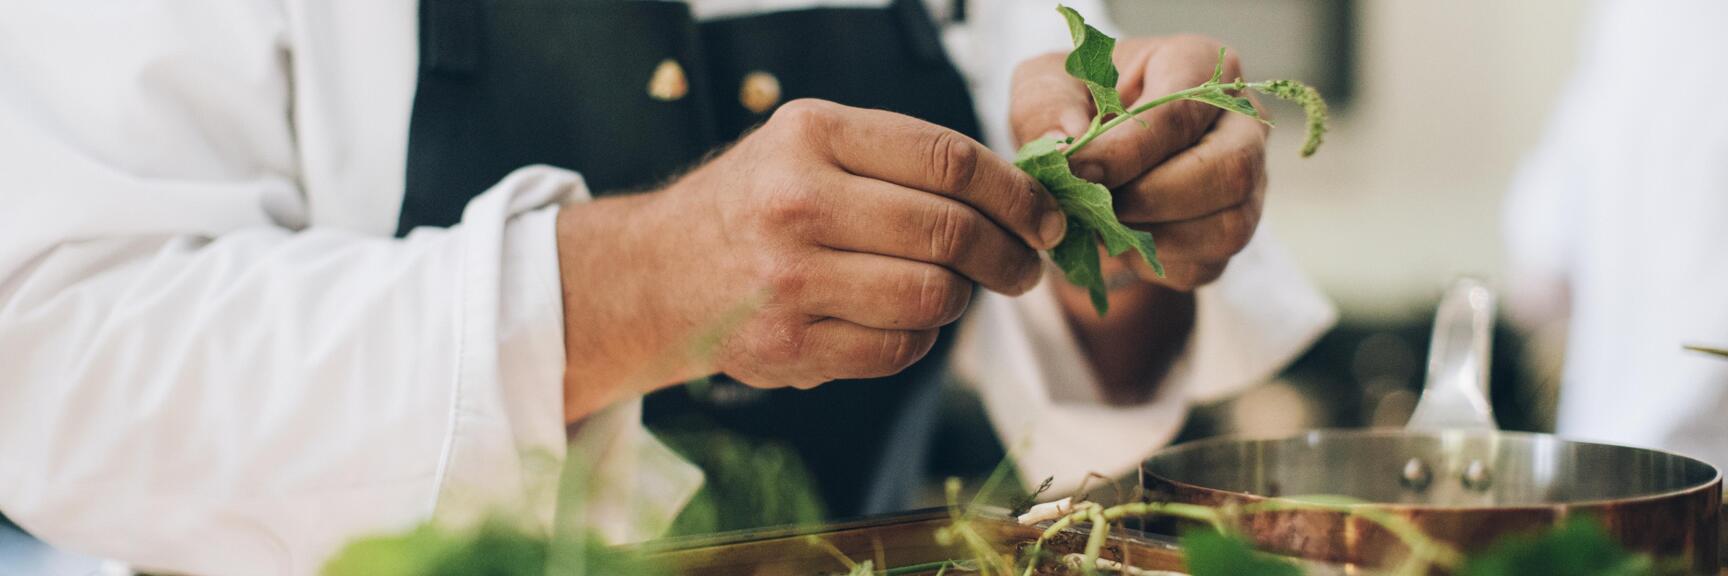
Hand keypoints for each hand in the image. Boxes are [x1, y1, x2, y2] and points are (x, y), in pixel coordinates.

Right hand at [556, 99, 1063, 418]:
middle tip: (1025, 266)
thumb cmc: (752, 204)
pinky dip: (919, 338)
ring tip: (955, 290)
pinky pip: (900, 349)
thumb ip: (898, 158)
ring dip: (962, 298)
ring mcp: (791, 281)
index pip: (948, 160)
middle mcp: (797, 204)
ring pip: (934, 297)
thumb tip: (1016, 193)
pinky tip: (902, 320)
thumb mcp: (807, 146)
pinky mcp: (790, 347)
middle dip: (1009, 254)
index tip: (1044, 216)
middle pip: (951, 233)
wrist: (656, 274)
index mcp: (811, 136)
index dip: (1016, 193)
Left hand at [1010, 35, 1267, 290]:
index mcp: (1199, 65)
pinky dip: (1154, 264)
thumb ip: (1047, 108)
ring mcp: (1249, 180)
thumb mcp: (1045, 89)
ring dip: (1153, 238)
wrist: (1089, 157)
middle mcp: (1241, 122)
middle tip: (1094, 206)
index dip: (1128, 149)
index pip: (1182, 109)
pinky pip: (1207, 264)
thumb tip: (1066, 142)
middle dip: (1151, 197)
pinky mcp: (1232, 231)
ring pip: (1228, 226)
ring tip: (1100, 227)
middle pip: (1230, 169)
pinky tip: (1118, 243)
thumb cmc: (1075, 107)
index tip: (1079, 172)